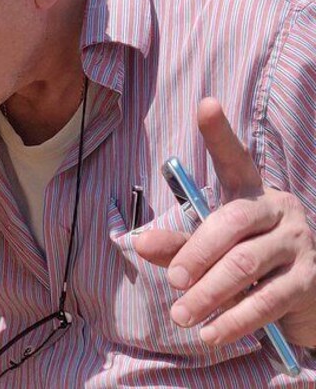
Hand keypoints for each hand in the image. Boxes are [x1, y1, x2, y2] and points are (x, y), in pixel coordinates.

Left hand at [135, 98, 315, 347]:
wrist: (306, 298)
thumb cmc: (247, 262)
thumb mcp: (210, 250)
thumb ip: (177, 245)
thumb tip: (139, 243)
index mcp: (252, 192)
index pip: (235, 160)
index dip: (220, 133)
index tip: (205, 104)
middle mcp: (279, 209)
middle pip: (230, 223)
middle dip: (196, 253)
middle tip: (175, 281)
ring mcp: (299, 243)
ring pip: (246, 265)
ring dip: (209, 294)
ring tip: (181, 315)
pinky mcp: (309, 280)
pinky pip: (267, 300)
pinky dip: (234, 319)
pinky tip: (211, 333)